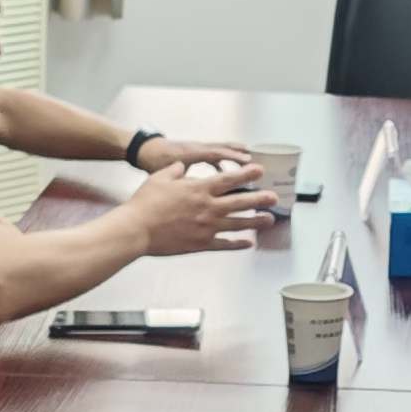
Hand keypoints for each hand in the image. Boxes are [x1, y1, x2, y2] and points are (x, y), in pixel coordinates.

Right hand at [122, 161, 268, 255]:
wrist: (136, 229)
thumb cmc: (145, 203)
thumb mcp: (159, 178)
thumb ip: (174, 172)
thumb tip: (181, 167)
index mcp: (198, 189)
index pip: (229, 179)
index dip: (247, 174)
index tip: (260, 171)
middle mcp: (207, 208)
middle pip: (240, 202)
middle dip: (260, 199)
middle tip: (274, 197)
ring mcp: (206, 227)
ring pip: (238, 224)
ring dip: (255, 221)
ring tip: (269, 219)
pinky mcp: (200, 244)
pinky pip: (224, 244)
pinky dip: (237, 244)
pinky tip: (248, 243)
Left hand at [143, 133, 251, 176]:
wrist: (145, 149)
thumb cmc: (153, 160)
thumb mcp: (163, 172)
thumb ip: (178, 178)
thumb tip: (190, 184)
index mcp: (189, 153)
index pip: (214, 153)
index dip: (231, 157)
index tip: (245, 161)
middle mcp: (195, 148)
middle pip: (220, 148)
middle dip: (237, 153)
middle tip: (252, 159)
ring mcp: (196, 148)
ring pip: (218, 149)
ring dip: (232, 152)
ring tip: (247, 157)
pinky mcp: (195, 152)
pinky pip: (211, 154)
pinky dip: (220, 159)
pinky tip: (225, 170)